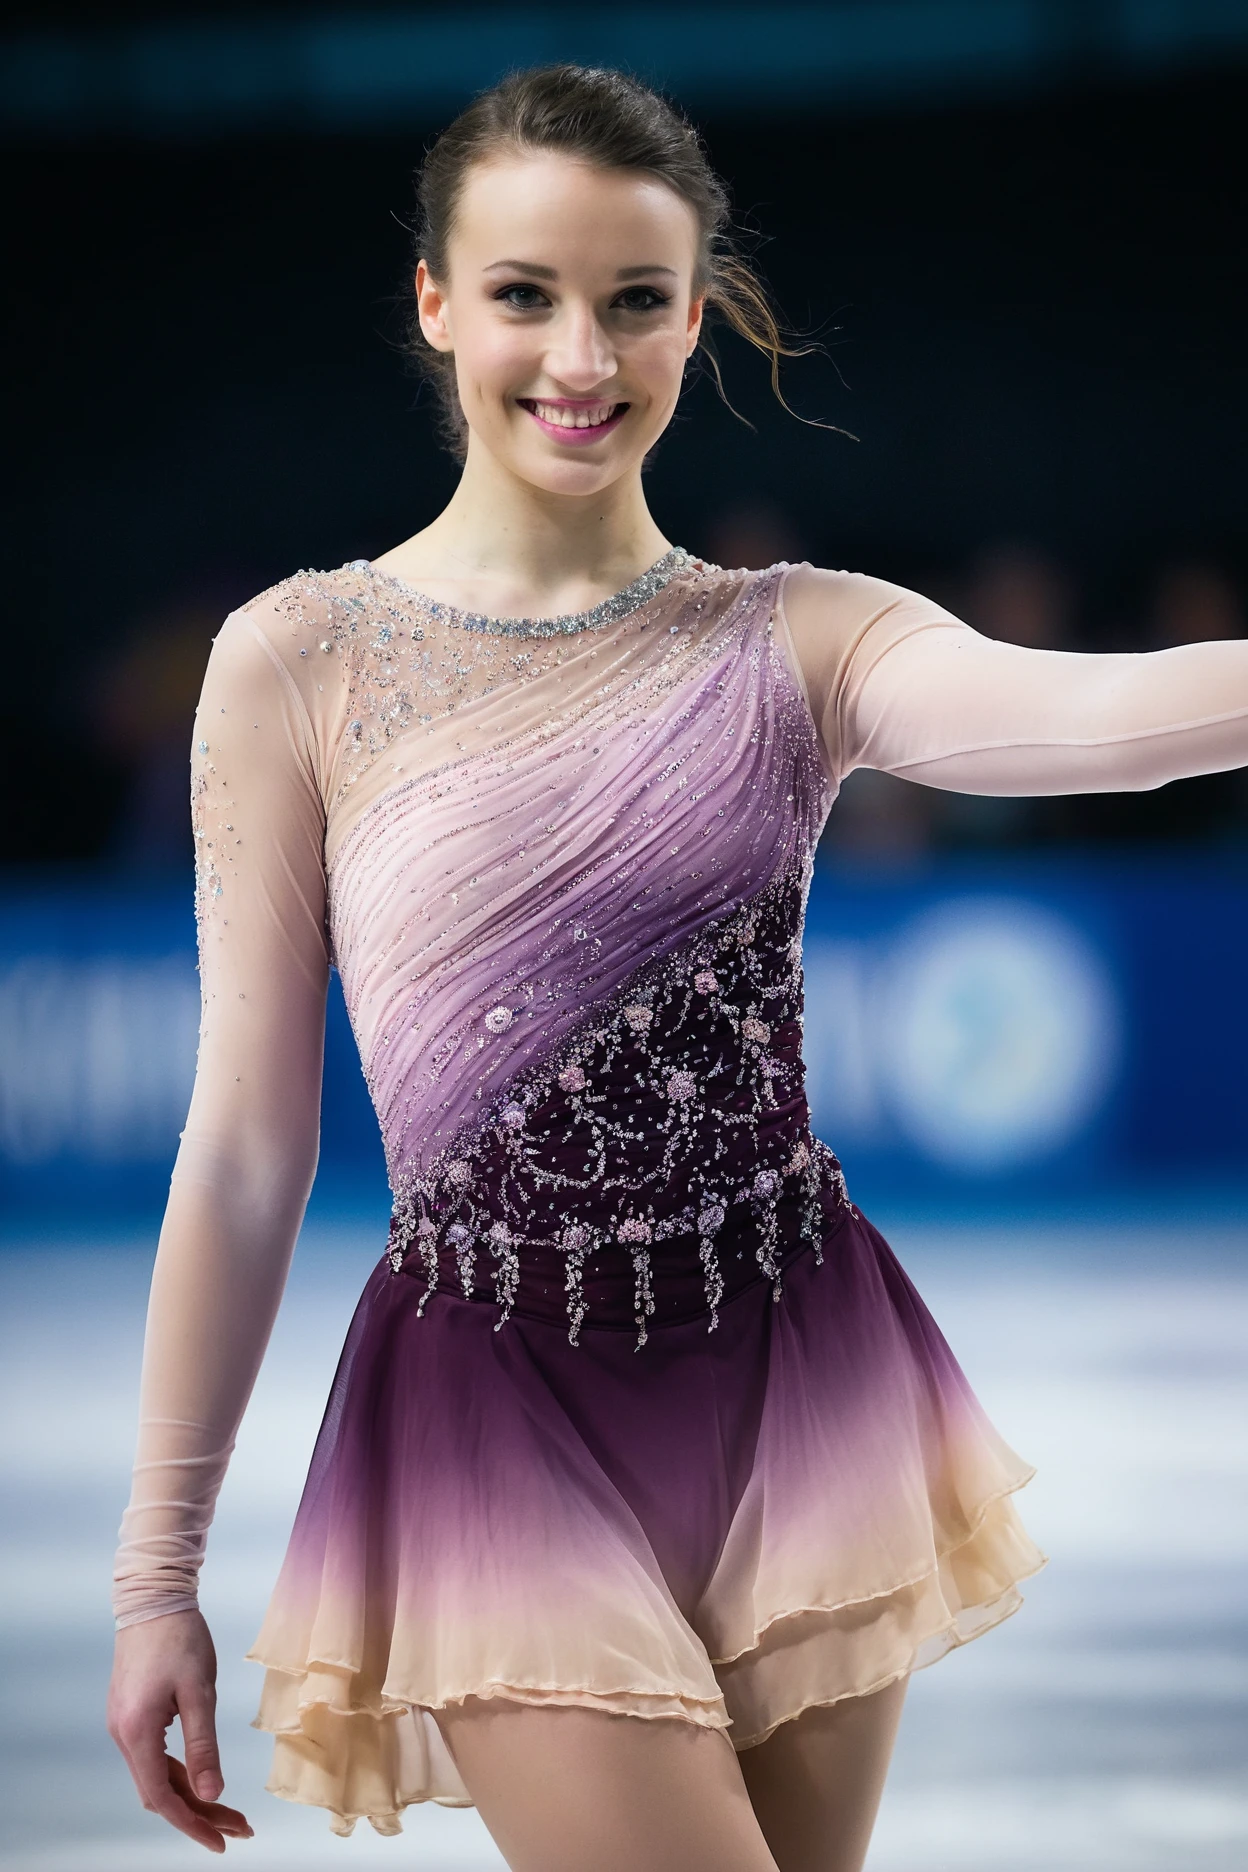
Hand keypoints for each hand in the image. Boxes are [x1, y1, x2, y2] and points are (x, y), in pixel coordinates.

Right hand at [107, 1608, 252, 1852]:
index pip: (162, 1796)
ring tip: (228, 1811)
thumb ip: (203, 1745)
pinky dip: (178, 1773)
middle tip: (238, 1827)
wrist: (153, 1598)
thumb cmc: (179, 1638)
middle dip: (198, 1813)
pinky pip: (154, 1756)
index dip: (191, 1823)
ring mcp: (124, 1724)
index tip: (221, 1841)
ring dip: (190, 1794)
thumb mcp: (199, 1692)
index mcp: (137, 1732)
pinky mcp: (131, 1713)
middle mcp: (123, 1735)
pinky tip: (201, 1778)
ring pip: (156, 1775)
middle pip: (159, 1791)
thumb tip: (212, 1792)